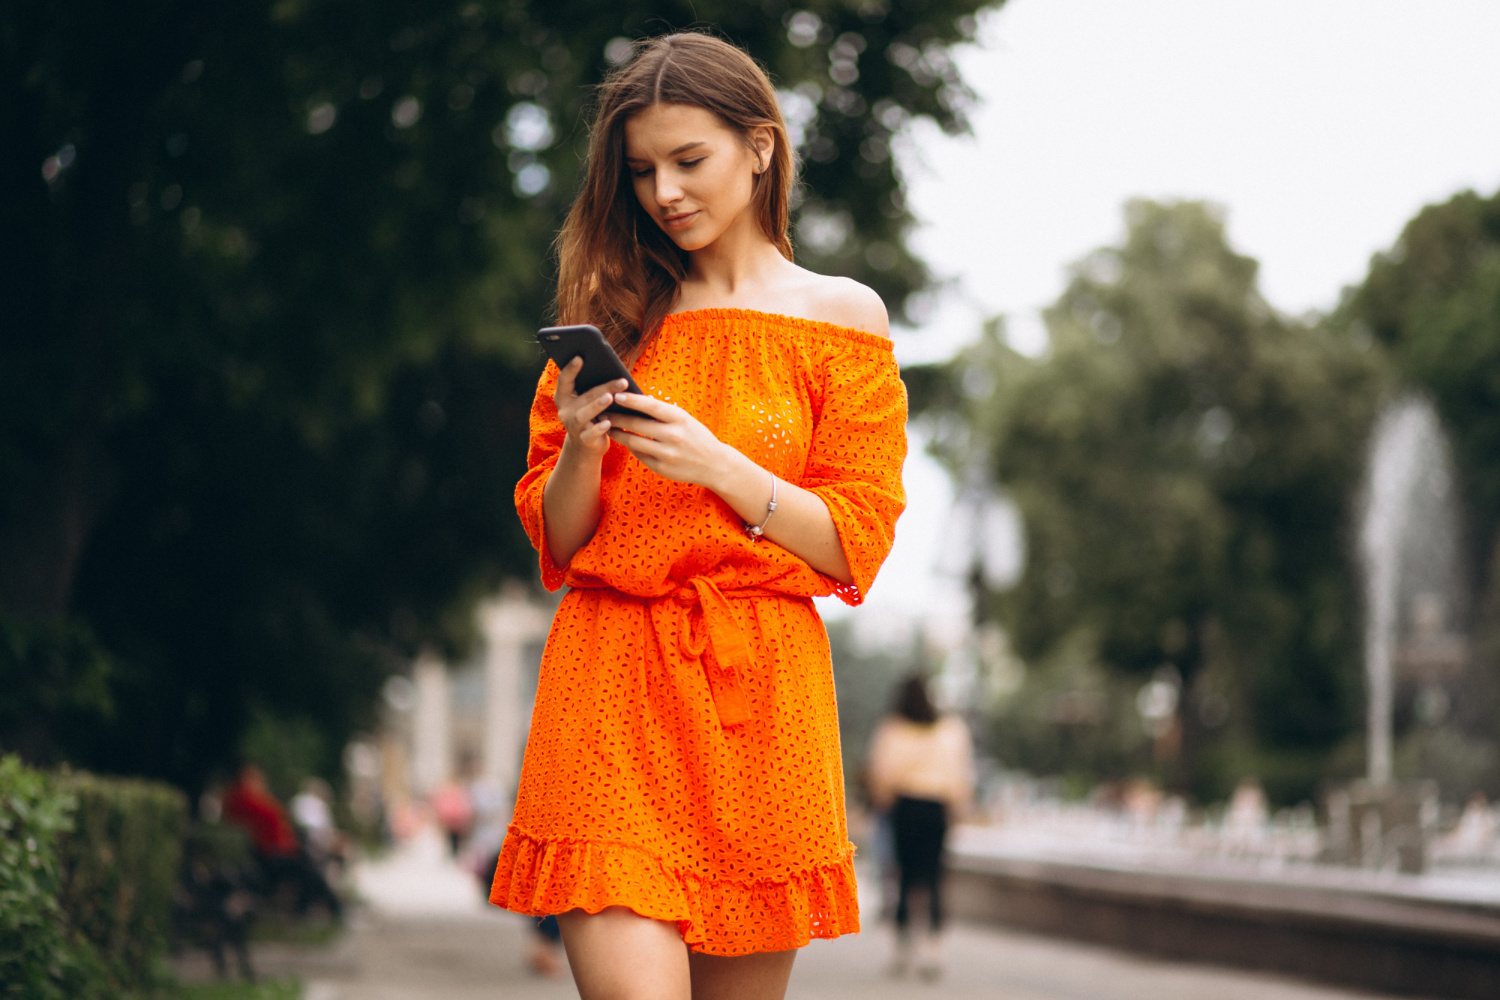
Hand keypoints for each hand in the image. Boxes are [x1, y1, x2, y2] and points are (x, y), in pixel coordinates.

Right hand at [554, 357, 625, 459]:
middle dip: (604, 387)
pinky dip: (599, 429)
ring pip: (582, 414)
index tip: (580, 357)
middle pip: (584, 396)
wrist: (586, 446)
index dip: (570, 369)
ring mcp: (572, 426)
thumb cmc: (592, 416)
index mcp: (564, 397)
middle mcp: (565, 410)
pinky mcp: (582, 440)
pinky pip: (589, 434)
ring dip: (596, 405)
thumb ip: (596, 389)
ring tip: (610, 398)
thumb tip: (618, 375)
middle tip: (622, 381)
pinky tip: (608, 423)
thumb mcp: (590, 401)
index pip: (564, 380)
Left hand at [606, 393, 730, 487]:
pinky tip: (623, 440)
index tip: (616, 395)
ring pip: (633, 442)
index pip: (651, 406)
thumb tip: (637, 401)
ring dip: (618, 433)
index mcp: (680, 419)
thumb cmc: (698, 437)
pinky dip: (630, 447)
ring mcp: (666, 454)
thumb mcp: (686, 420)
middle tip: (602, 411)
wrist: (715, 465)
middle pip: (637, 424)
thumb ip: (664, 413)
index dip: (631, 400)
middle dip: (617, 417)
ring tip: (607, 427)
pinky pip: (639, 455)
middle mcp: (673, 436)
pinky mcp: (661, 468)